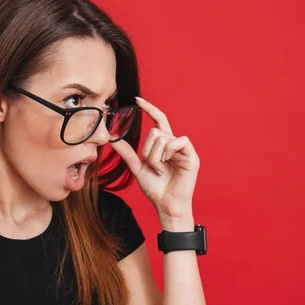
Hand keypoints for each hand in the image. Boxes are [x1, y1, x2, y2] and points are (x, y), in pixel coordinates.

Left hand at [110, 96, 199, 217]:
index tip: (137, 100)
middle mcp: (174, 144)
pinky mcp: (192, 156)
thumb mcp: (137, 168)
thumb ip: (127, 153)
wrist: (165, 204)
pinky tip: (168, 164)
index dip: (149, 109)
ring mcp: (184, 149)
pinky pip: (177, 141)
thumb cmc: (154, 188)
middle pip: (155, 131)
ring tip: (160, 169)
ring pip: (162, 137)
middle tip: (152, 165)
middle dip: (147, 149)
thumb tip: (112, 138)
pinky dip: (168, 153)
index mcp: (163, 145)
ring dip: (155, 156)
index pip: (158, 120)